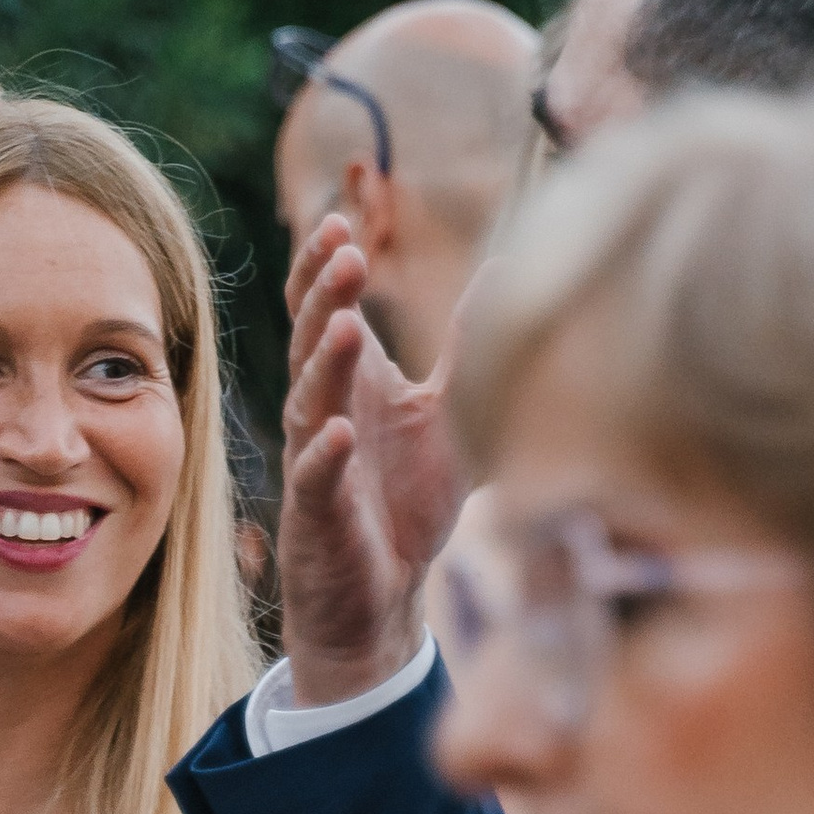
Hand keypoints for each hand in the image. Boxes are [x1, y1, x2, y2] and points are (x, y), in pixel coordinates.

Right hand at [277, 208, 466, 699]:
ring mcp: (314, 463)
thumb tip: (506, 270)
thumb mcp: (449, 415)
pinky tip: (339, 433)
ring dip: (326, 363)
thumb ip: (467, 351)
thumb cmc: (407, 501)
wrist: (381, 596)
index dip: (325, 266)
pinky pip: (314, 479)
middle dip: (326, 295)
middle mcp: (322, 412)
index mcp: (351, 382)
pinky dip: (324, 457)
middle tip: (347, 252)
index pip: (324, 308)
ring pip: (307, 402)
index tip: (342, 217)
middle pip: (310, 339)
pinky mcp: (317, 515)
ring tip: (347, 326)